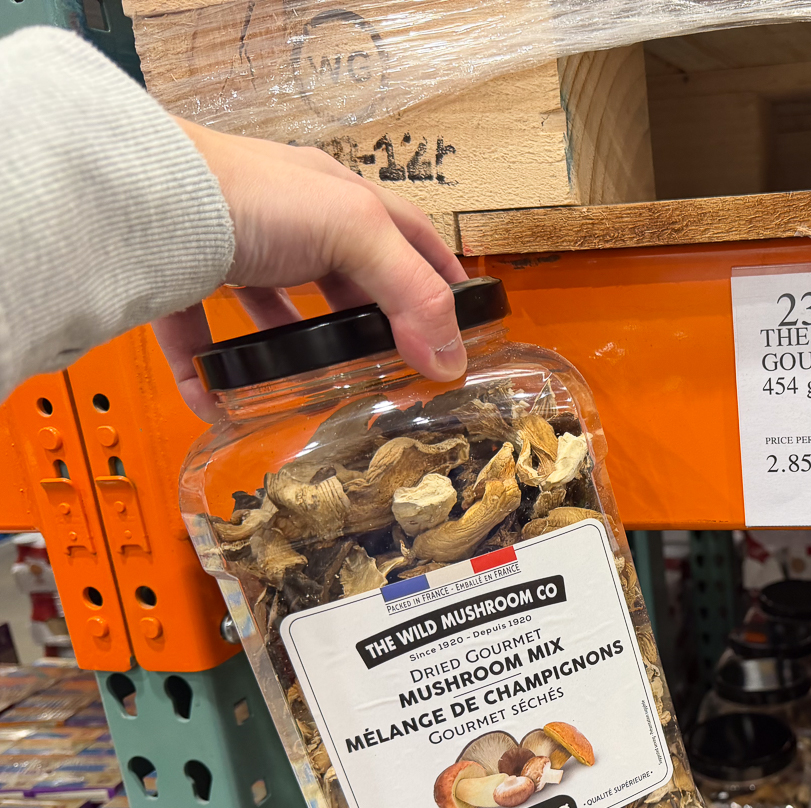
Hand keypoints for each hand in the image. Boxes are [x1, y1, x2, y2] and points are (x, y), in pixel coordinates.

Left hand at [154, 118, 468, 419]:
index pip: (408, 232)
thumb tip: (449, 359)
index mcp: (337, 195)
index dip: (441, 272)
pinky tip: (223, 404)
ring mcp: (230, 244)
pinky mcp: (179, 275)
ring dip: (292, 345)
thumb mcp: (356, 236)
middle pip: (342, 270)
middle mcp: (286, 214)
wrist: (142, 198)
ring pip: (271, 302)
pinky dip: (213, 372)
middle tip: (390, 362)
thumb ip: (411, 294)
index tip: (463, 313)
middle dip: (367, 316)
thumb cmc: (252, 197)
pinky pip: (200, 332)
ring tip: (312, 386)